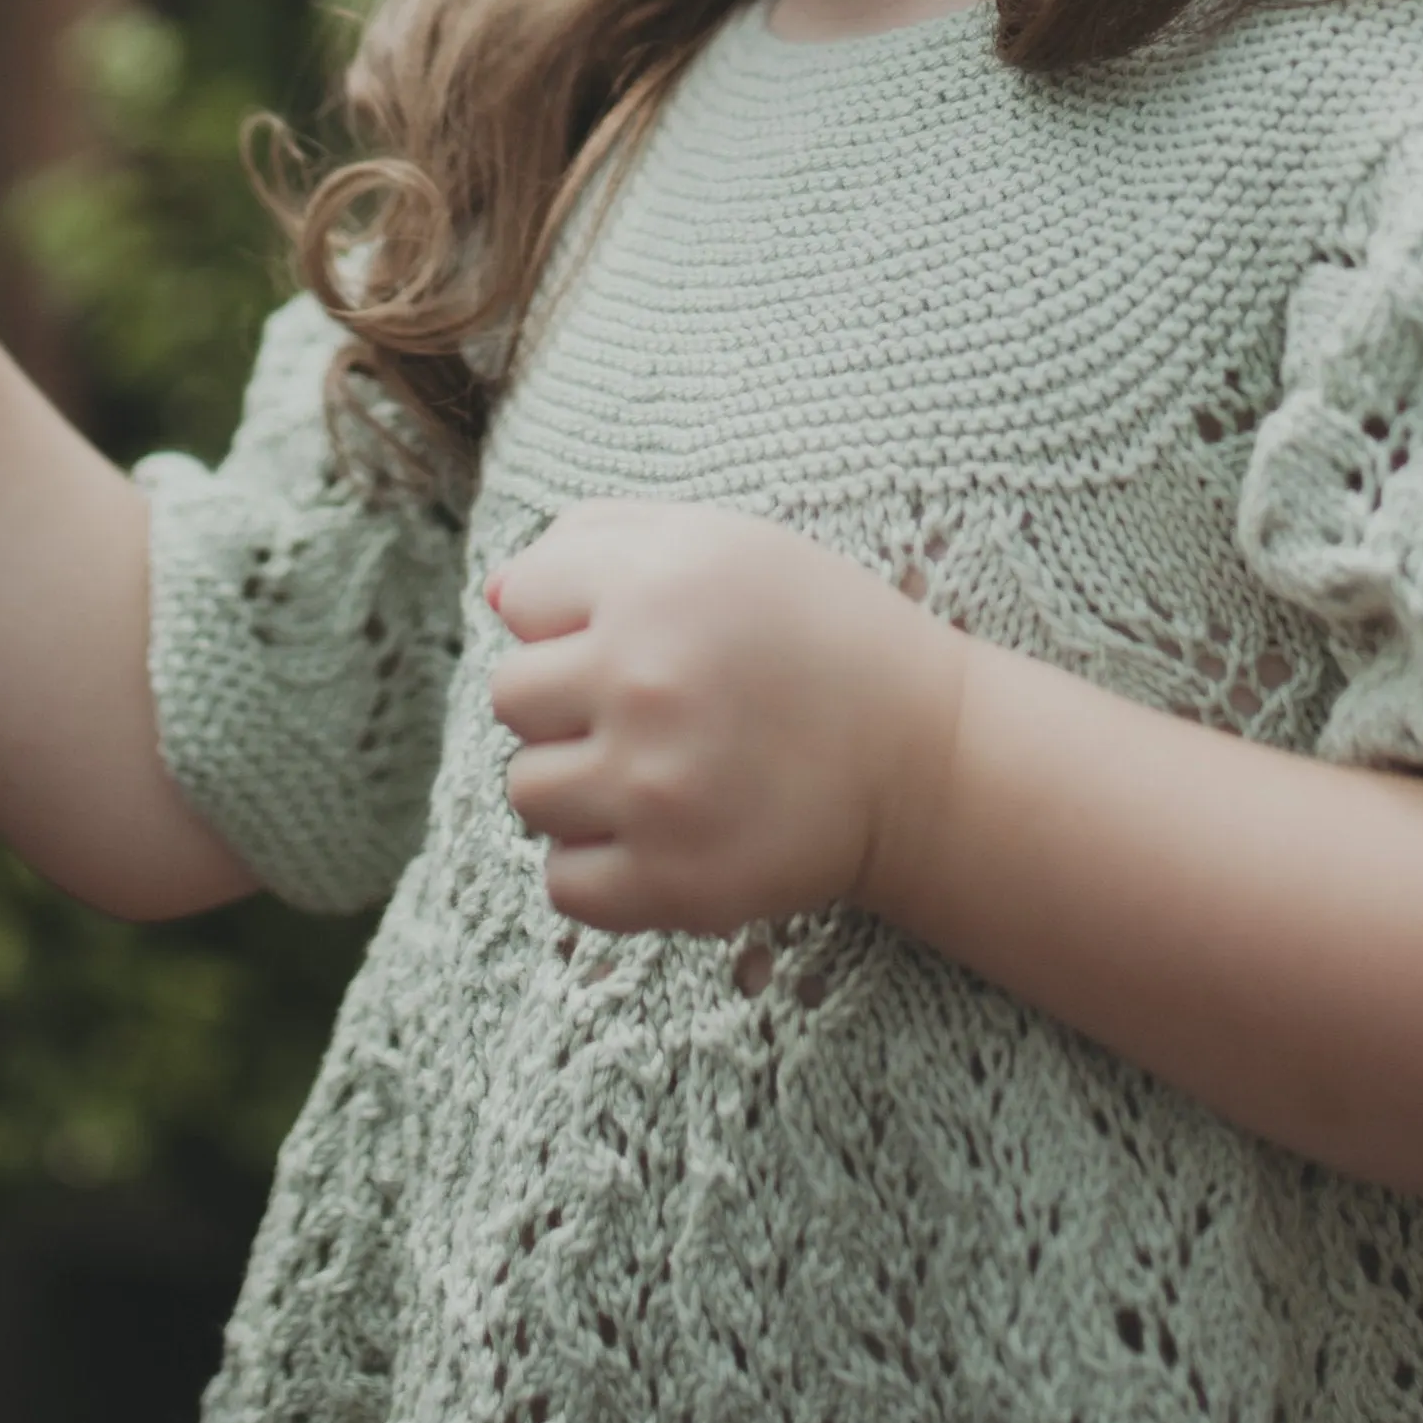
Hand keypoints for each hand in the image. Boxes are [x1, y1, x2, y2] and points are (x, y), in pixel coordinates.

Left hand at [482, 501, 966, 937]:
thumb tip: (497, 596)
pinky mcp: (670, 882)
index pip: (522, 602)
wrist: (925, 758)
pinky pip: (562, 883)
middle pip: (511, 698)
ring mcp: (653, 789)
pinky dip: (599, 869)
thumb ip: (602, 539)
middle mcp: (644, 681)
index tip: (636, 638)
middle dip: (568, 704)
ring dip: (579, 787)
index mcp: (655, 585)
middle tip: (648, 712)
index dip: (574, 619)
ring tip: (658, 774)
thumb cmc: (817, 636)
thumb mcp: (725, 544)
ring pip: (527, 793)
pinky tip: (662, 835)